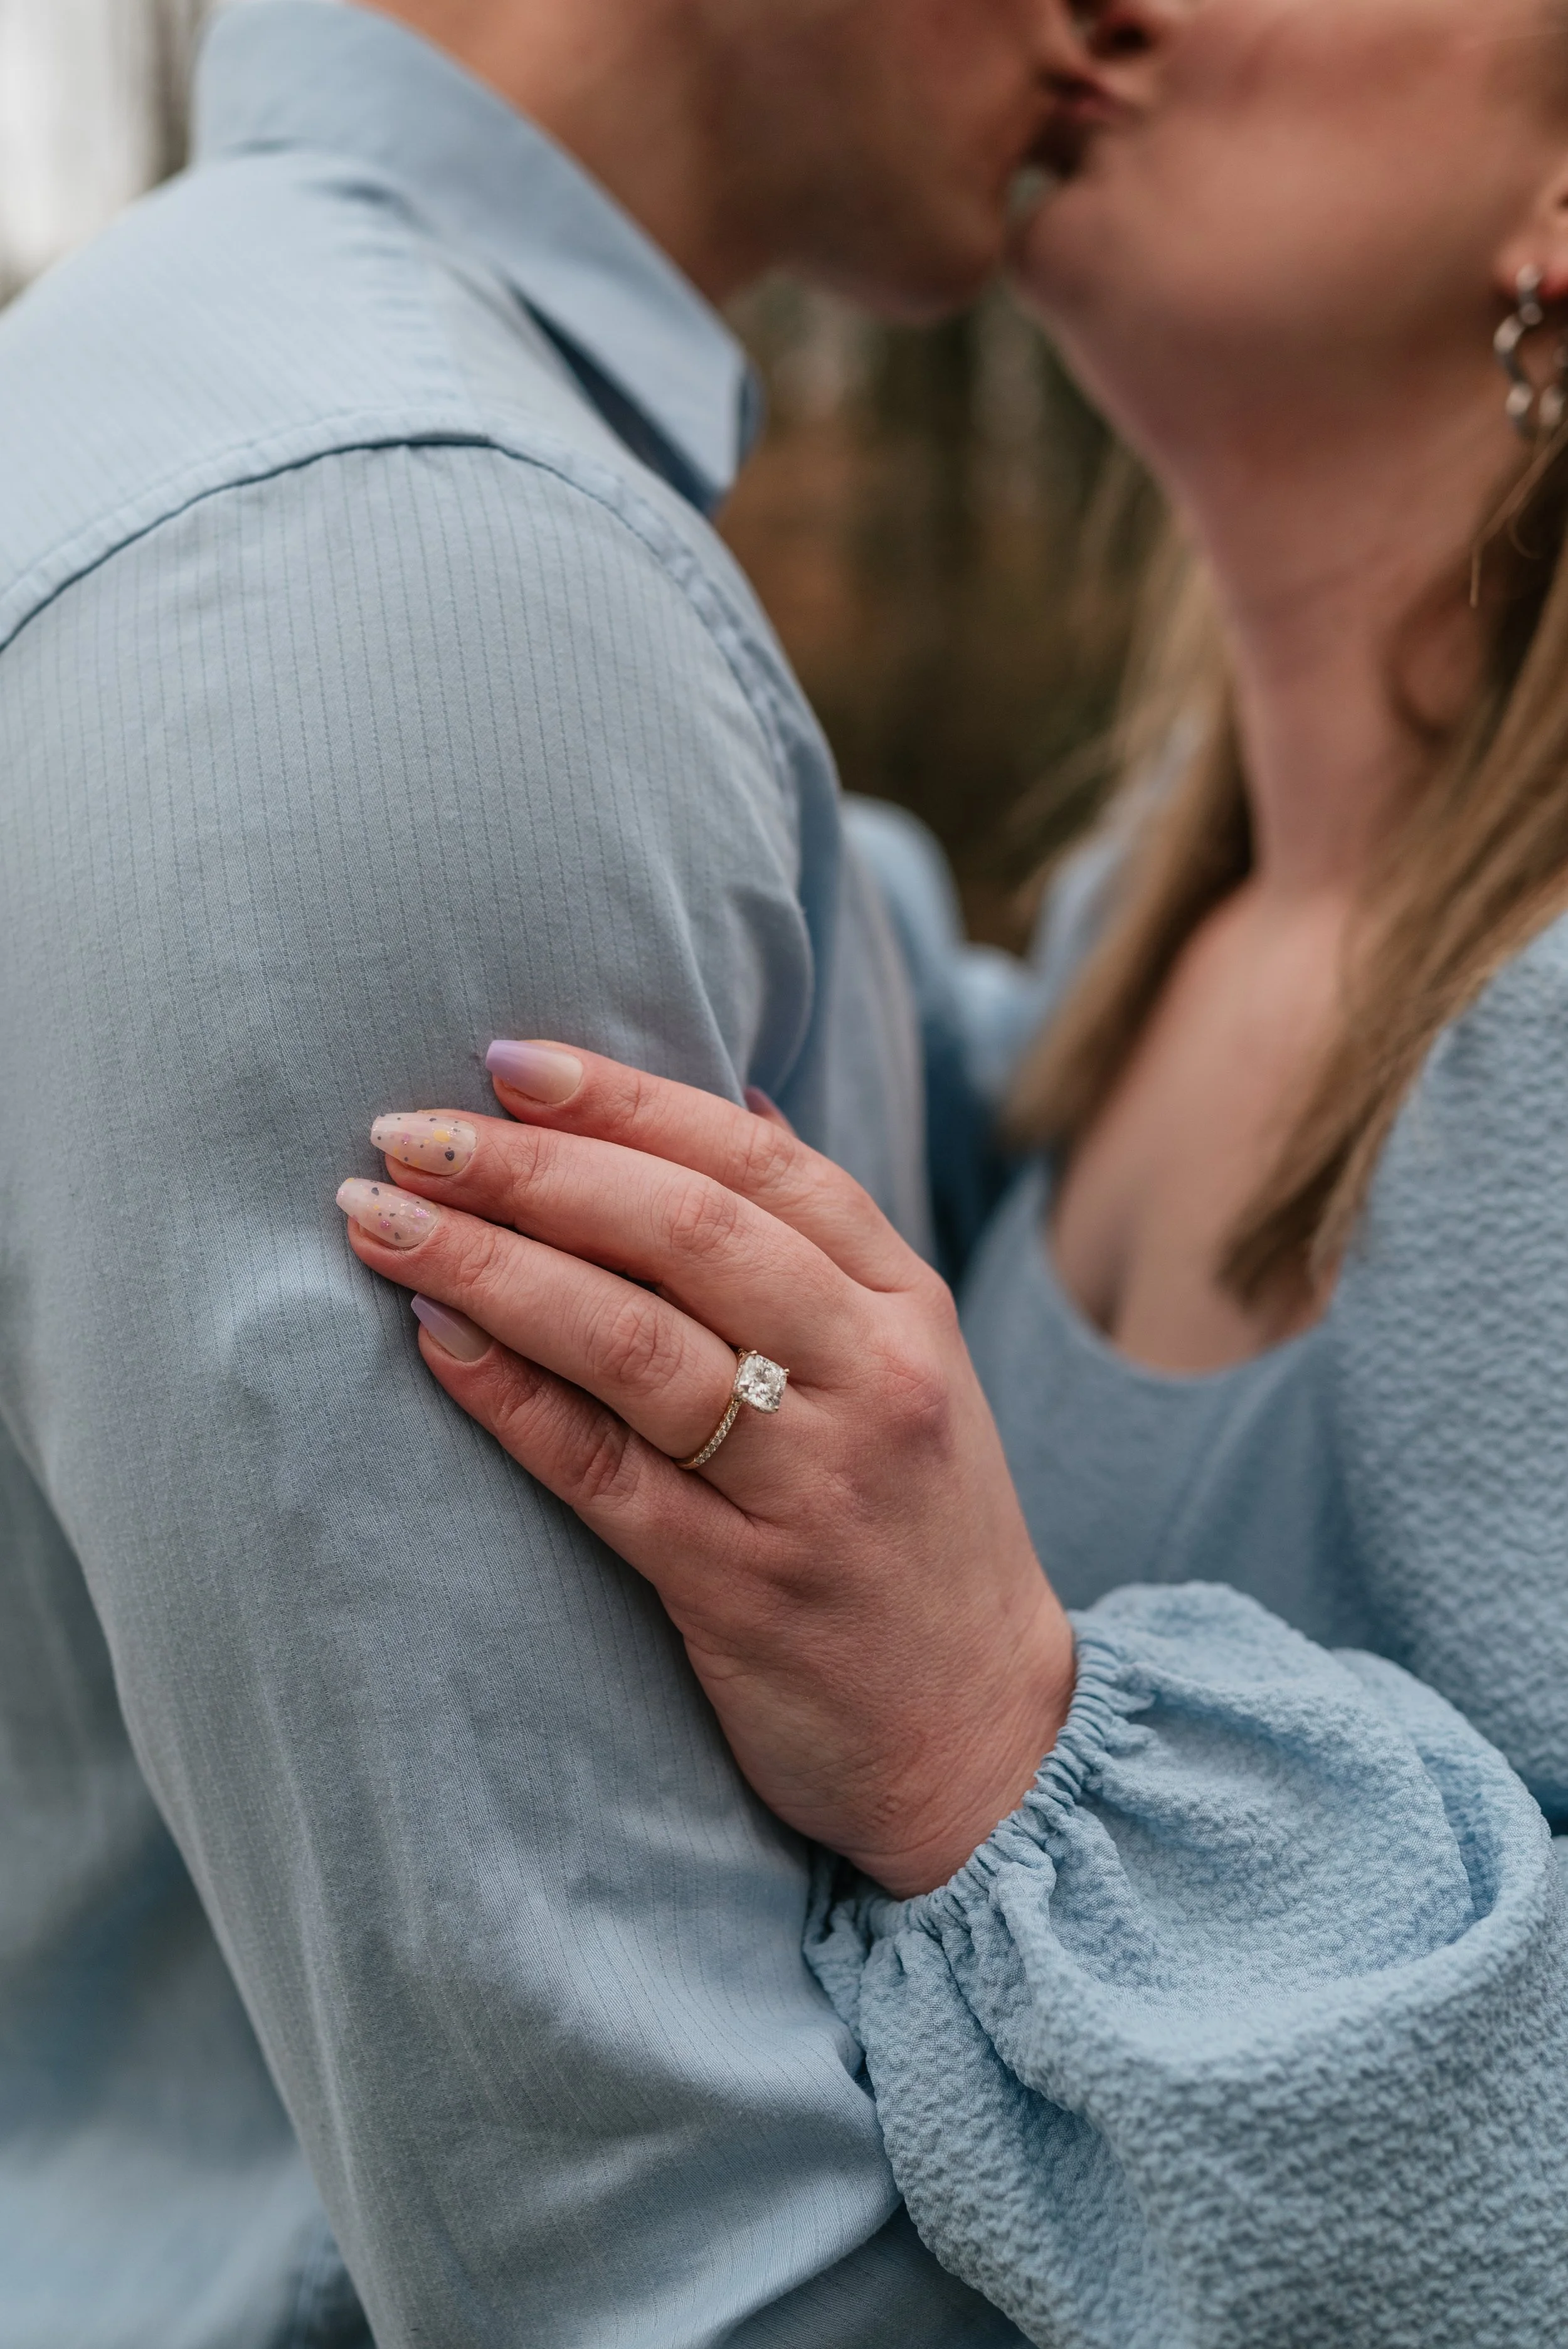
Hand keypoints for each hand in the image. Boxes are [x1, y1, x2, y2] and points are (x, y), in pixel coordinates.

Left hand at [336, 1048, 1075, 1896]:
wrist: (984, 1737)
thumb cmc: (915, 1531)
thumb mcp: (910, 1368)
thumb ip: (821, 1246)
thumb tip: (728, 1101)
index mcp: (908, 1309)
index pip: (759, 1166)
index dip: (627, 1101)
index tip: (508, 1061)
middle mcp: (871, 1379)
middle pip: (688, 1234)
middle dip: (536, 1167)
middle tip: (410, 1132)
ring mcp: (808, 1486)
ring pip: (633, 1342)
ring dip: (492, 1267)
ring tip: (380, 1218)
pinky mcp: (741, 1587)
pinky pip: (602, 1471)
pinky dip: (510, 1396)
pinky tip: (432, 1341)